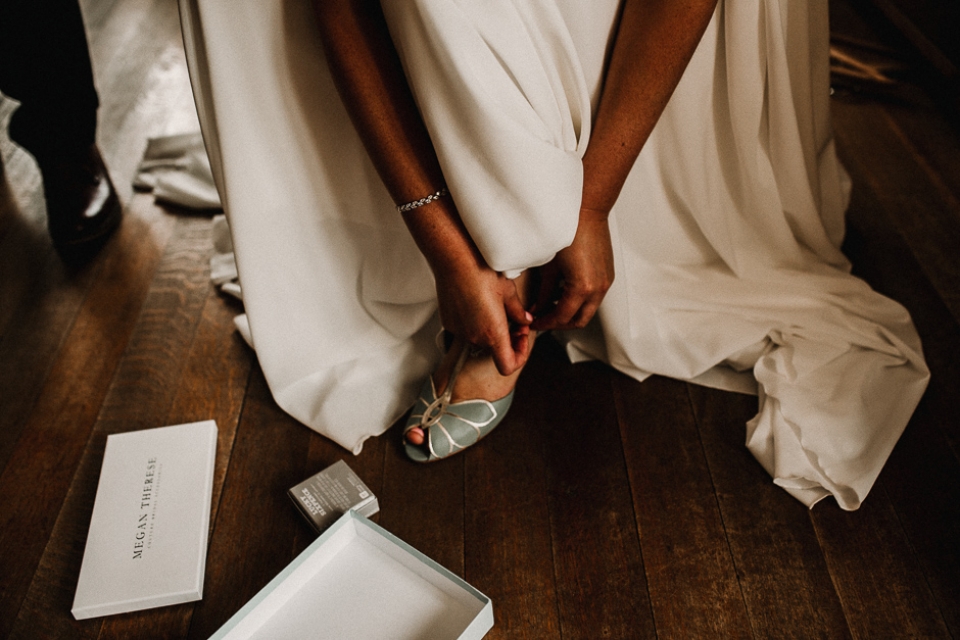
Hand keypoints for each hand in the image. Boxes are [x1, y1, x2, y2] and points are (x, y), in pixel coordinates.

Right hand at [433, 256, 532, 375]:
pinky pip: (466, 329)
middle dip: (507, 338)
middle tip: (514, 320)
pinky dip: (475, 322)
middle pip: (495, 350)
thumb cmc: (481, 273)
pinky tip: (478, 303)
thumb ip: (519, 312)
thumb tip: (525, 320)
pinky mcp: (449, 322)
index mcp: (493, 334)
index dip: (519, 356)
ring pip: (480, 338)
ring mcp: (460, 331)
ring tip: (495, 308)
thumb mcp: (509, 292)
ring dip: (490, 329)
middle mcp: (475, 337)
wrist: (455, 261)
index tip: (521, 338)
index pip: (508, 366)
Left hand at [532, 210, 613, 330]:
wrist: (587, 211)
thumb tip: (537, 308)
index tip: (534, 322)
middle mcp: (598, 288)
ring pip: (588, 310)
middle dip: (559, 323)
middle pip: (579, 320)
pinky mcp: (608, 275)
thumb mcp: (549, 266)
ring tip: (550, 305)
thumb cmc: (567, 232)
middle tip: (543, 319)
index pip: (562, 317)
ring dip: (570, 312)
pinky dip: (580, 301)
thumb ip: (543, 292)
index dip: (546, 323)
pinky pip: (594, 297)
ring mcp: (606, 282)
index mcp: (582, 288)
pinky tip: (564, 292)